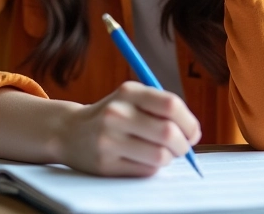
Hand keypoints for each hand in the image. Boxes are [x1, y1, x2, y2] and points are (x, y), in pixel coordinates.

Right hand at [58, 81, 200, 176]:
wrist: (70, 131)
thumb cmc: (112, 114)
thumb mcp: (131, 98)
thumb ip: (160, 107)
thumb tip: (193, 133)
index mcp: (129, 92)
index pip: (171, 105)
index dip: (189, 121)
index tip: (193, 132)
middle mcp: (118, 113)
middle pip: (168, 133)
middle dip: (183, 145)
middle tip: (182, 148)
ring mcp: (110, 140)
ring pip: (160, 156)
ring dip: (168, 158)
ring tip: (161, 153)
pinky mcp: (106, 165)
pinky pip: (145, 171)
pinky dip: (152, 168)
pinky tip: (143, 160)